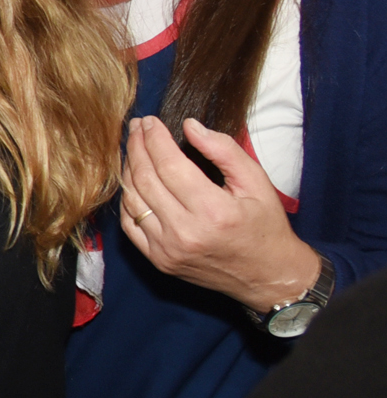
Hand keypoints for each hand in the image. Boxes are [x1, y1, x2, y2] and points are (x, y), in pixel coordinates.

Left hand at [119, 116, 320, 313]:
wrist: (269, 276)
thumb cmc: (265, 226)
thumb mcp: (257, 182)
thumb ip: (224, 150)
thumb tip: (190, 126)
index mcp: (213, 211)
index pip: (169, 165)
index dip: (154, 138)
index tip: (149, 121)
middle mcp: (185, 232)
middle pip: (145, 179)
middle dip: (137, 147)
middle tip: (136, 128)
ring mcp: (167, 249)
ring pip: (132, 200)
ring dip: (128, 170)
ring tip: (133, 149)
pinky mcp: (158, 260)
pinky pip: (129, 224)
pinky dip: (127, 199)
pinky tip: (133, 180)